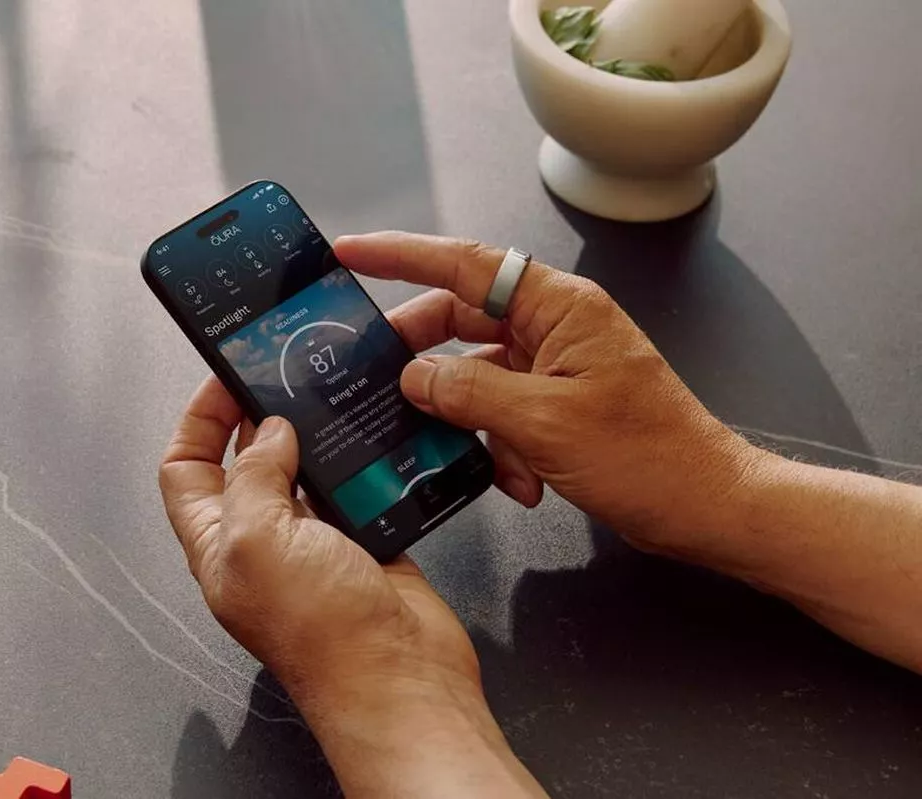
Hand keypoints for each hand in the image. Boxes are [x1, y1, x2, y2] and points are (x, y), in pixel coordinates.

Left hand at [160, 380, 547, 796]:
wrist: (402, 679)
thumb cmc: (324, 634)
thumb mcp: (260, 540)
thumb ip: (253, 478)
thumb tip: (268, 433)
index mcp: (218, 545)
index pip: (185, 469)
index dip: (198, 421)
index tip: (224, 379)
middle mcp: (261, 544)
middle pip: (244, 465)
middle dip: (256, 418)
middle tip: (280, 376)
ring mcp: (314, 545)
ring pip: (301, 473)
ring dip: (310, 436)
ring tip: (323, 398)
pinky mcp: (363, 545)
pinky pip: (354, 490)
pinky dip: (359, 462)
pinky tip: (368, 438)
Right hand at [335, 232, 763, 558]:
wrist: (705, 506)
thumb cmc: (646, 456)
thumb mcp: (543, 422)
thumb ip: (467, 392)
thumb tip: (413, 377)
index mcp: (558, 307)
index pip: (464, 264)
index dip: (400, 255)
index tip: (348, 253)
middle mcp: (554, 327)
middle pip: (460, 322)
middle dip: (424, 360)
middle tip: (376, 382)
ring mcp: (555, 366)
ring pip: (477, 376)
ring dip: (469, 422)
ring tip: (480, 459)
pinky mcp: (557, 404)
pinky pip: (502, 412)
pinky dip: (499, 448)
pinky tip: (521, 482)